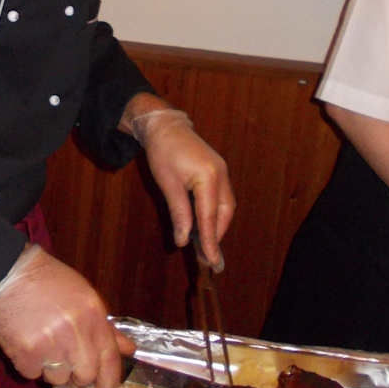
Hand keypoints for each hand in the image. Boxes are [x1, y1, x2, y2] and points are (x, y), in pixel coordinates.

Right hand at [0, 245, 135, 387]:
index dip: (109, 381)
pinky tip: (26, 341)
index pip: (110, 360)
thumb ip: (106, 327)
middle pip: (85, 376)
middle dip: (77, 375)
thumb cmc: (50, 283)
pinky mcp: (24, 352)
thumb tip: (129, 349)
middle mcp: (74, 332)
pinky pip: (32, 374)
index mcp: (93, 315)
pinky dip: (29, 364)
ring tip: (42, 341)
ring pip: (57, 378)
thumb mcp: (85, 296)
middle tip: (65, 360)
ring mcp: (49, 344)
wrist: (10, 272)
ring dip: (51, 367)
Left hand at [121, 96, 234, 269]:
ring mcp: (222, 171)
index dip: (211, 241)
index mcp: (208, 176)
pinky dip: (215, 213)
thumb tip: (183, 239)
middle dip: (217, 235)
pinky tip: (205, 223)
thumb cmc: (163, 152)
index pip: (210, 216)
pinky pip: (222, 197)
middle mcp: (221, 174)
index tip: (211, 261)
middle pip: (224, 213)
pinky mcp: (218, 170)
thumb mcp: (167, 184)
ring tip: (206, 244)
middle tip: (208, 257)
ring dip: (217, 225)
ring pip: (226, 206)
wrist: (165, 126)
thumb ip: (179, 212)